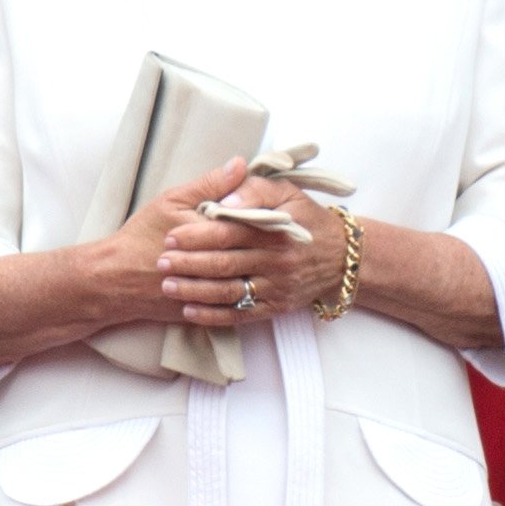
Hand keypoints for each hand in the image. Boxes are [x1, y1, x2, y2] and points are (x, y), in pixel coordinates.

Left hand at [133, 158, 350, 327]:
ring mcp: (276, 287)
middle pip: (224, 263)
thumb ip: (256, 189)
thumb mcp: (288, 193)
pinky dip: (213, 315)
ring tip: (168, 286)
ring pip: (229, 291)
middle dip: (188, 264)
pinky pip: (240, 315)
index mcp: (275, 230)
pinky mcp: (276, 307)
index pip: (229, 232)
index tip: (172, 235)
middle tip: (161, 261)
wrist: (343, 257)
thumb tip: (228, 198)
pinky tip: (190, 311)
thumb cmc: (308, 220)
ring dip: (195, 291)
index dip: (197, 235)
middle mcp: (276, 261)